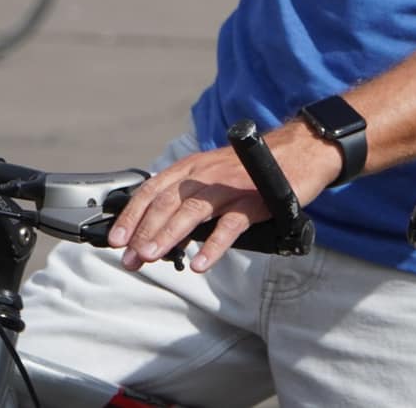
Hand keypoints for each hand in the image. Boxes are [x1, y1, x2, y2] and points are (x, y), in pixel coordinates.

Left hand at [106, 121, 338, 274]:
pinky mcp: (254, 200)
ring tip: (151, 257)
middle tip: (130, 259)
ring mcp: (230, 186)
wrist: (300, 151)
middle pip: (166, 203)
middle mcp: (206, 174)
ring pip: (192, 211)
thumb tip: (157, 234)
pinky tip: (200, 263)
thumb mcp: (213, 176)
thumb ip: (188, 200)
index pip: (152, 191)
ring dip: (168, 235)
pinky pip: (230, 226)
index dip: (132, 216)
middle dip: (143, 232)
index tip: (115, 240)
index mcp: (192, 168)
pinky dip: (213, 246)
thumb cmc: (252, 170)